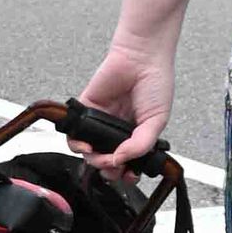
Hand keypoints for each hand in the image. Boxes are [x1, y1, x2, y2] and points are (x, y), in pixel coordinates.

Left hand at [76, 38, 175, 169]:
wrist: (142, 57)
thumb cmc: (156, 84)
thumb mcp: (157, 121)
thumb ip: (141, 145)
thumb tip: (121, 161)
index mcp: (137, 134)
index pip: (128, 162)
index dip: (126, 173)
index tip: (128, 175)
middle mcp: (118, 130)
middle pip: (107, 161)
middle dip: (109, 169)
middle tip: (114, 167)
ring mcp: (101, 121)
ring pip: (89, 151)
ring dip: (93, 160)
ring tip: (101, 158)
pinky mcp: (86, 110)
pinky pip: (75, 133)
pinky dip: (77, 144)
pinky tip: (86, 146)